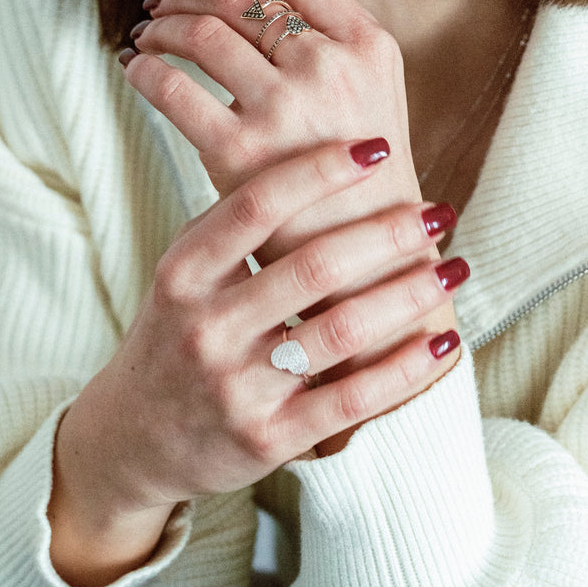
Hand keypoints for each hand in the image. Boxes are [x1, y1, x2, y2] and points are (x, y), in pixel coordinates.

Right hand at [48, 141, 463, 586]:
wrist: (135, 436)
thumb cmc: (177, 330)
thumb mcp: (185, 271)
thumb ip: (235, 222)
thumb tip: (323, 157)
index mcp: (184, 272)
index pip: (256, 206)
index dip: (320, 171)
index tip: (377, 147)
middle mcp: (205, 327)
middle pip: (312, 266)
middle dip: (387, 234)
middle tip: (437, 212)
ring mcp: (235, 387)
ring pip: (340, 331)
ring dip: (408, 295)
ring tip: (452, 267)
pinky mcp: (266, 439)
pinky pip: (350, 400)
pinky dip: (405, 370)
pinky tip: (442, 343)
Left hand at [123, 0, 420, 254]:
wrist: (371, 268)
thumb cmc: (365, 181)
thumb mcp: (377, 96)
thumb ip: (334, 46)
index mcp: (369, 45)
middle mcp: (329, 66)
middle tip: (164, 5)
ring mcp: (284, 106)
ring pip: (202, 33)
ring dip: (163, 26)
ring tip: (147, 35)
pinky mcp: (240, 152)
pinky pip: (174, 88)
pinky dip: (145, 70)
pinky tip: (135, 69)